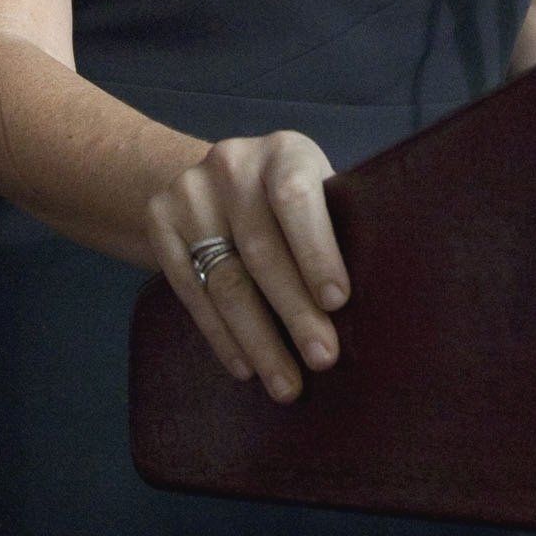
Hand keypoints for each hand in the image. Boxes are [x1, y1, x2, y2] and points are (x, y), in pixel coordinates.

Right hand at [145, 131, 348, 405]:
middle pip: (261, 250)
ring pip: (225, 280)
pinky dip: (221, 337)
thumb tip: (375, 309)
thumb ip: (339, 231)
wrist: (210, 179)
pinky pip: (192, 292)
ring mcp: (190, 194)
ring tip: (286, 383)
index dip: (316, 251)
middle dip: (294, 312)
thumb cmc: (289, 203)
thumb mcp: (318, 193)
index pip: (296, 198)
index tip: (338, 302)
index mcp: (284, 152)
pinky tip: (246, 367)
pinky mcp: (160, 223)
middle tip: (322, 358)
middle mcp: (233, 164)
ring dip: (259, 340)